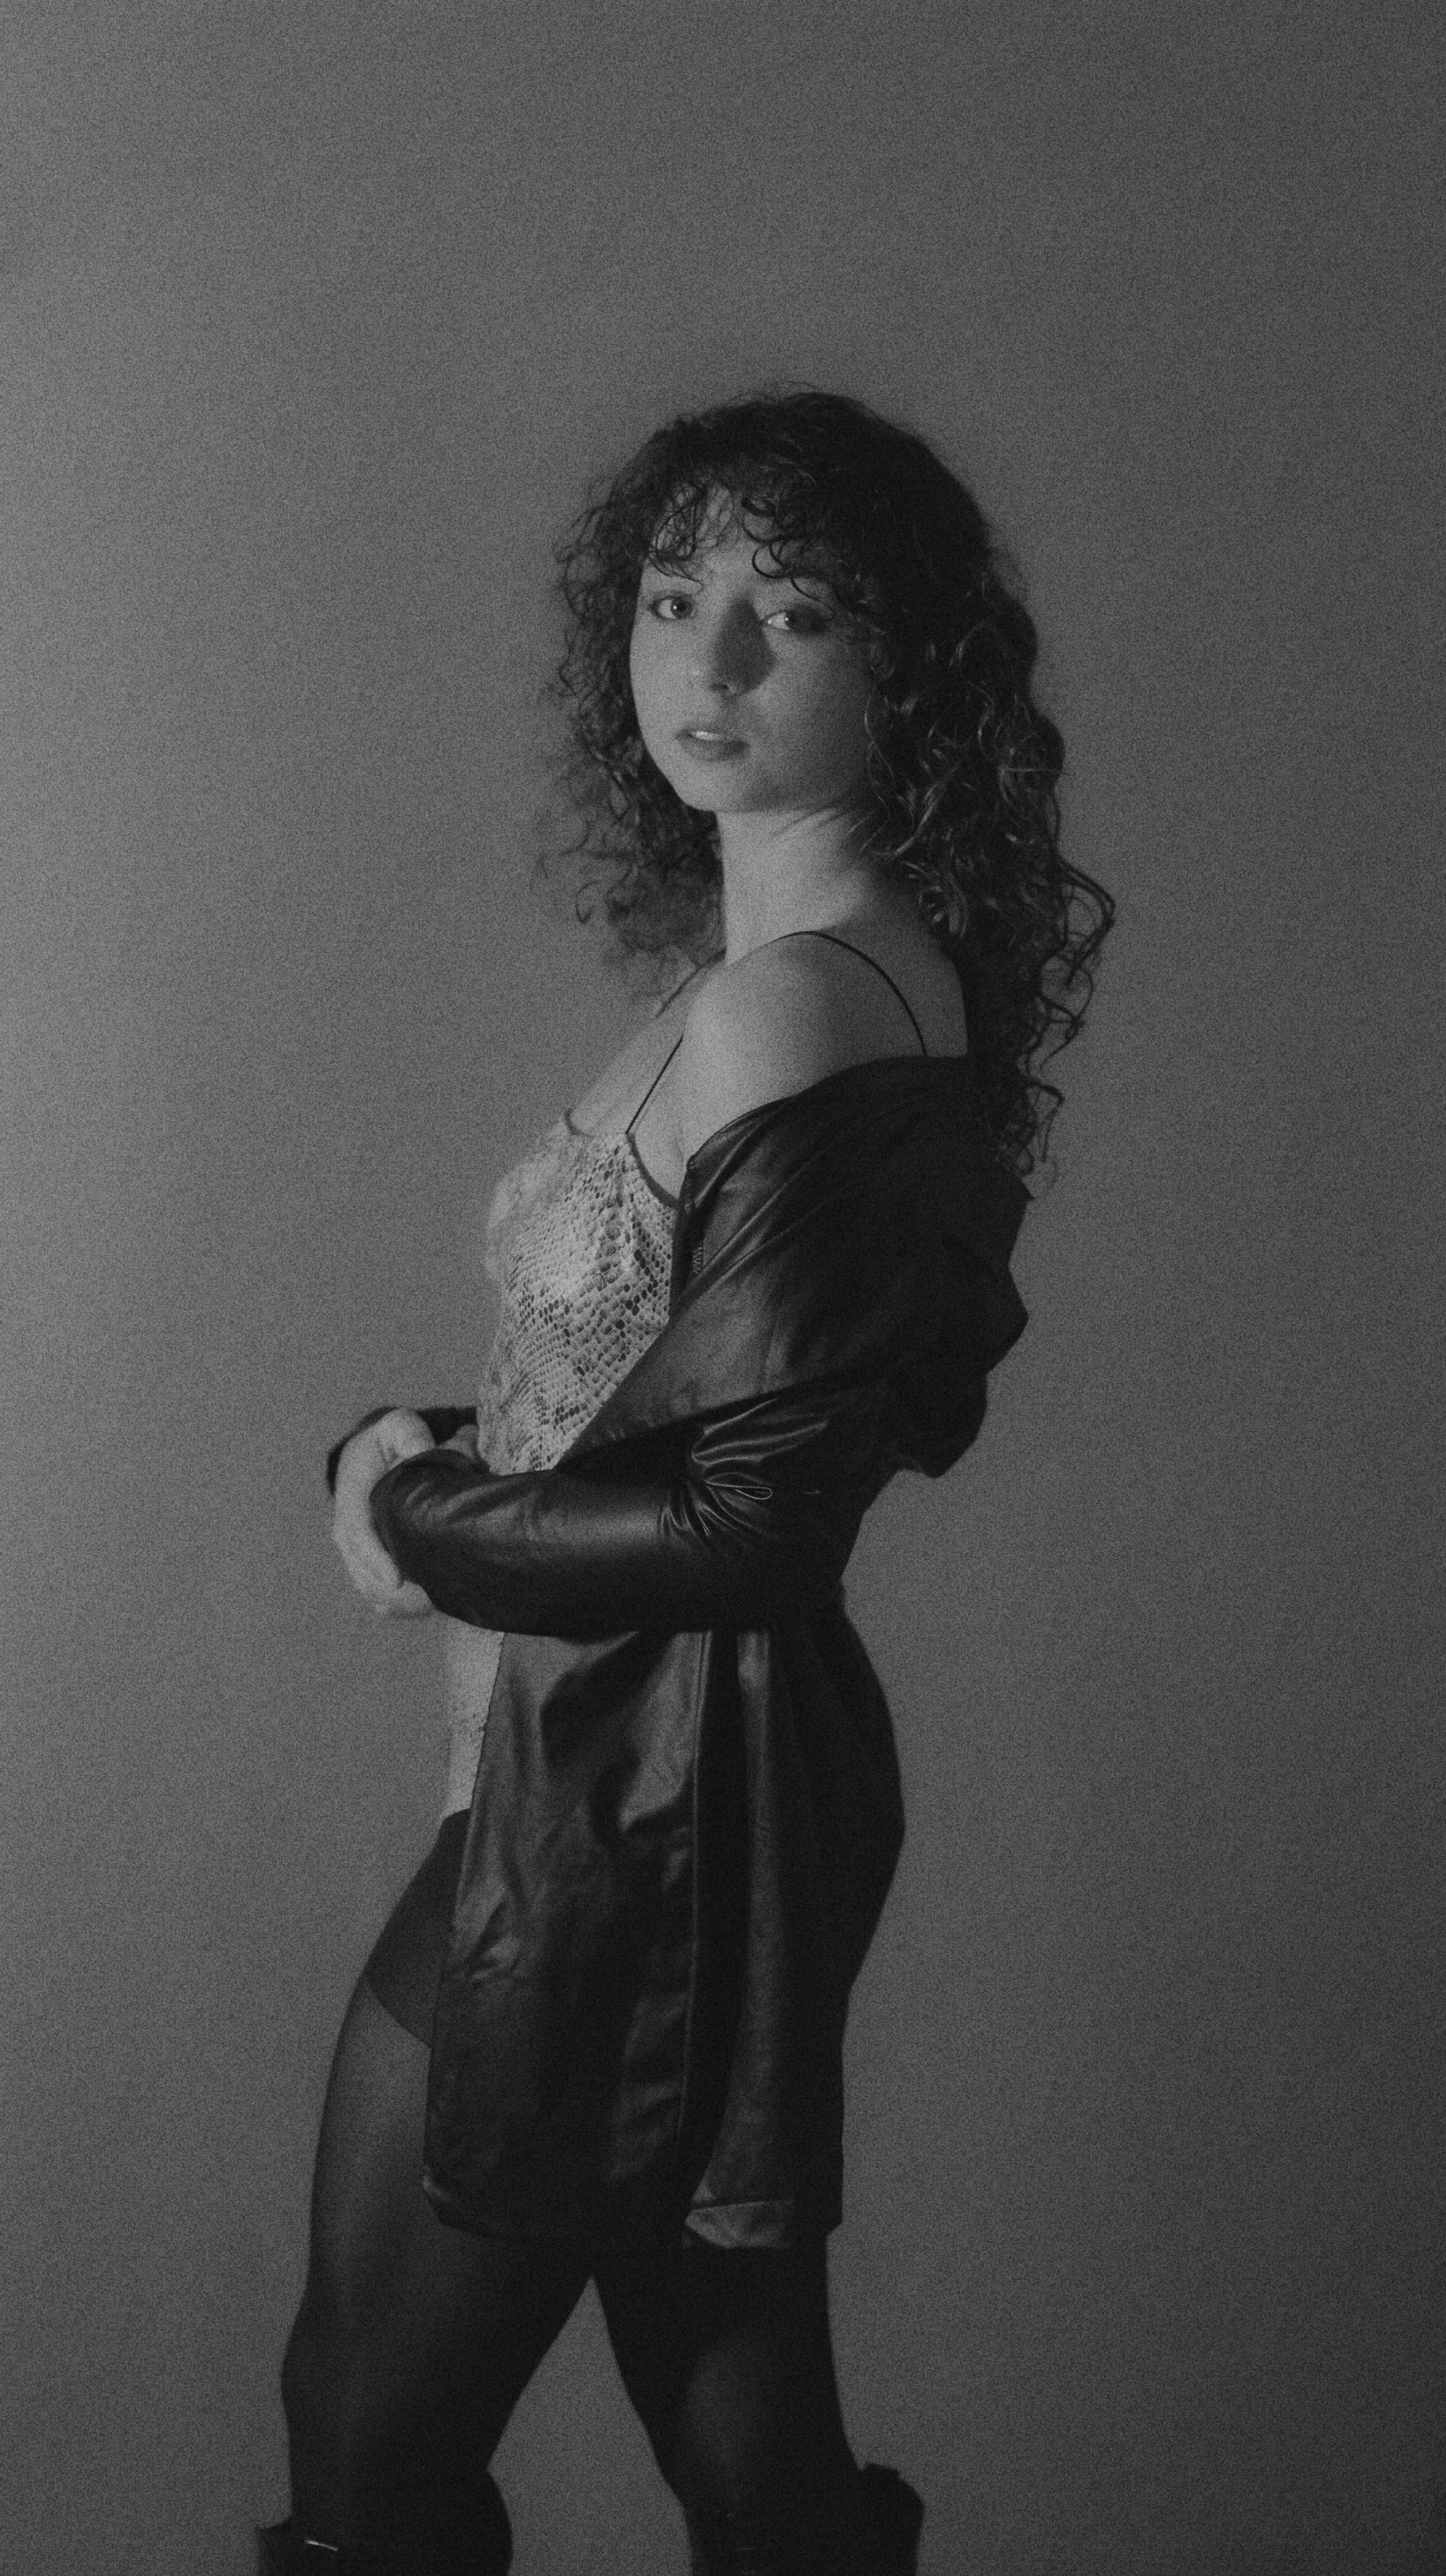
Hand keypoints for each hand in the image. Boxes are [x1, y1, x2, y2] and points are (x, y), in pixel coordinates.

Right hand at [332, 1408, 436, 1616]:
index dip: (375, 1560)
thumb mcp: (399, 1426)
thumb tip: (424, 1451)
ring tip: (432, 1605)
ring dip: (397, 1603)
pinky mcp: (369, 1566)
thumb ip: (410, 1434)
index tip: (396, 1581)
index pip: (358, 1533)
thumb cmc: (389, 1441)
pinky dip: (397, 1607)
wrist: (371, 1458)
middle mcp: (348, 1530)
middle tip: (427, 1601)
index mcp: (353, 1496)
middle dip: (392, 1592)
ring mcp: (357, 1552)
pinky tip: (425, 1606)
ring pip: (369, 1588)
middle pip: (362, 1570)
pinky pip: (377, 1596)